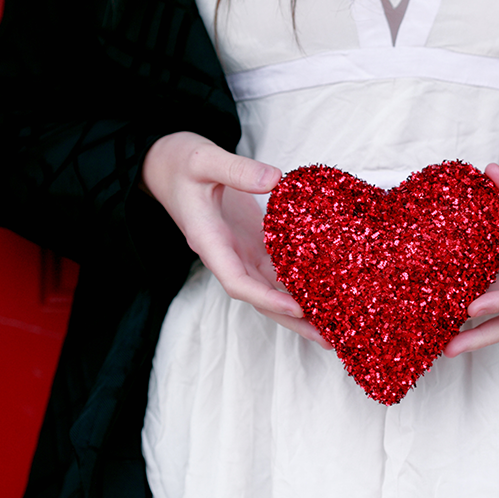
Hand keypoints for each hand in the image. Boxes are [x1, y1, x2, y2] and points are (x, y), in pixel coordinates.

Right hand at [142, 132, 327, 346]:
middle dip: (292, 319)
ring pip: (270, 288)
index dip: (266, 297)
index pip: (237, 281)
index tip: (297, 307)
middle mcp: (225, 254)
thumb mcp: (204, 159)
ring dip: (300, 309)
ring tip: (333, 327)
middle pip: (260, 297)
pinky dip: (298, 283)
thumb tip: (276, 179)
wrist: (165, 163)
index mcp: (209, 241)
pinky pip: (275, 269)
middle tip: (328, 338)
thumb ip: (237, 169)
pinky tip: (325, 294)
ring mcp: (239, 251)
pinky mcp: (251, 241)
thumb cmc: (179, 161)